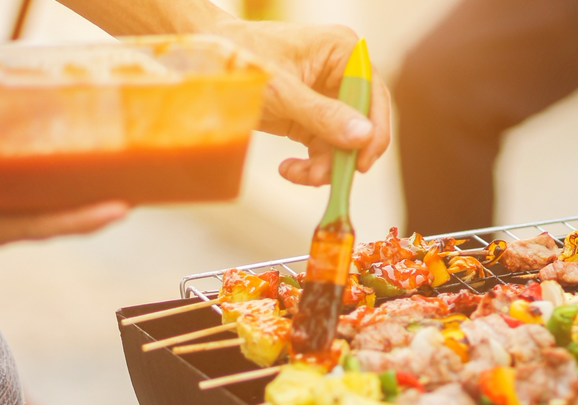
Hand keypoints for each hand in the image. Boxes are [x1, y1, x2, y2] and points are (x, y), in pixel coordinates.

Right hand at [0, 101, 128, 257]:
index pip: (38, 229)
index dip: (82, 219)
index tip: (122, 207)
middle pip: (47, 223)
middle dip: (89, 208)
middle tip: (136, 187)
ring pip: (38, 209)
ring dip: (73, 194)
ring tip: (116, 177)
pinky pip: (24, 193)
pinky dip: (50, 180)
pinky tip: (71, 163)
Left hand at [215, 20, 390, 185]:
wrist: (203, 62)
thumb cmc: (239, 58)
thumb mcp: (283, 91)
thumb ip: (323, 115)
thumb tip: (363, 136)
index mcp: (342, 52)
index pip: (373, 95)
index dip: (373, 131)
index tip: (361, 163)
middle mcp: (339, 73)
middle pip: (360, 123)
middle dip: (342, 155)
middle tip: (324, 178)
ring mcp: (324, 96)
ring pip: (341, 142)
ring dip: (323, 165)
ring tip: (297, 174)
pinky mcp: (308, 115)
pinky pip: (322, 147)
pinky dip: (310, 164)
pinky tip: (289, 169)